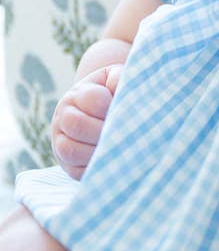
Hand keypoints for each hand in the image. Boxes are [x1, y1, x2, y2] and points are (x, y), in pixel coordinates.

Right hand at [51, 64, 123, 179]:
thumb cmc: (113, 94)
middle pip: (76, 124)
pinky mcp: (68, 165)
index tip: (124, 109)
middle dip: (103, 129)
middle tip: (125, 132)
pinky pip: (75, 171)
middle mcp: (64, 117)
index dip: (109, 105)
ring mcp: (61, 142)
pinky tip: (113, 161)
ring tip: (120, 147)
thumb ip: (119, 78)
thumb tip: (119, 88)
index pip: (90, 98)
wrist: (101, 113)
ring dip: (97, 150)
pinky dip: (95, 168)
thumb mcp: (115, 79)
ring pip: (70, 150)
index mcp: (77, 94)